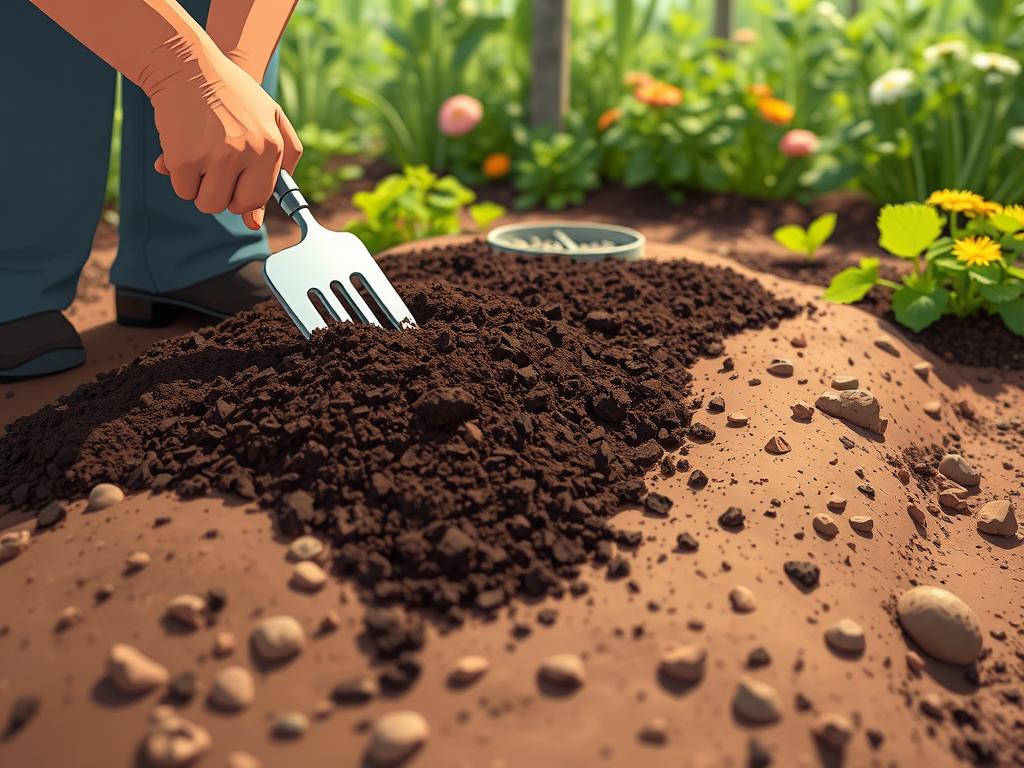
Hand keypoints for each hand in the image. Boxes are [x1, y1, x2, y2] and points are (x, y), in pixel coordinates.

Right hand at [150, 44, 301, 229]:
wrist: (186, 65)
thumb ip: (282, 161)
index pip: (259, 197)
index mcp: (271, 145)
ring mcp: (217, 157)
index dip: (243, 196)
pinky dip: (180, 177)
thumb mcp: (271, 116)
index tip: (233, 183)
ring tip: (200, 157)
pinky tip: (182, 150)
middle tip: (214, 167)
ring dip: (200, 188)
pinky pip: (184, 190)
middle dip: (222, 195)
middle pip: (233, 206)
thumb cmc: (231, 93)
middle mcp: (248, 153)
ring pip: (207, 203)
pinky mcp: (186, 159)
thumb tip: (257, 218)